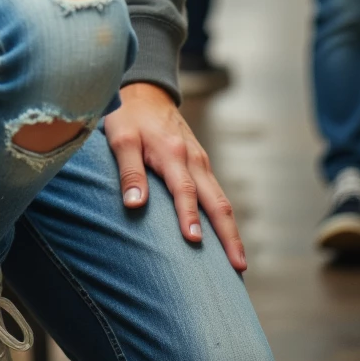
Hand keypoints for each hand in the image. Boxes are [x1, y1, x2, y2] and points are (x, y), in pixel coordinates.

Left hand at [104, 81, 246, 271]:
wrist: (147, 92)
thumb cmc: (129, 116)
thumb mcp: (120, 137)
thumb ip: (129, 170)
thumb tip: (134, 204)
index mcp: (173, 153)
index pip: (184, 190)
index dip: (189, 215)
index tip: (194, 240)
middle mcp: (193, 159)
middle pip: (217, 201)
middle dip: (229, 235)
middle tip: (238, 267)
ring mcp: (201, 162)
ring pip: (221, 199)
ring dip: (231, 230)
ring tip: (238, 263)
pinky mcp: (201, 165)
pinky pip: (217, 194)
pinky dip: (224, 217)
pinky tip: (225, 237)